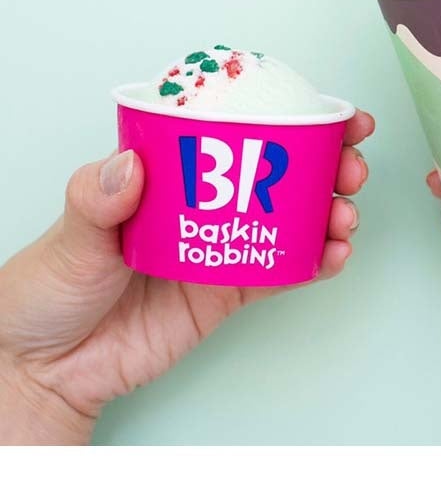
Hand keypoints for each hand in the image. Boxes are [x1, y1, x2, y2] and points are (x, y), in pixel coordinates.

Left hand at [0, 109, 374, 444]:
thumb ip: (97, 199)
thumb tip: (132, 163)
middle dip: (329, 165)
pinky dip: (315, 262)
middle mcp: (208, 206)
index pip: (242, 133)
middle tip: (349, 167)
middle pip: (283, 174)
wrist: (49, 369)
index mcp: (176, 175)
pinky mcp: (230, 291)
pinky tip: (334, 254)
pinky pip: (282, 272)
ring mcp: (224, 247)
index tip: (332, 112)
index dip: (292, 118)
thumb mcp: (71, 233)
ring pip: (294, 220)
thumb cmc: (52, 287)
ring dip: (330, 212)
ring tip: (344, 215)